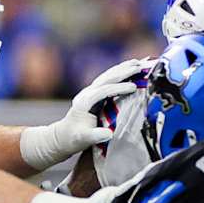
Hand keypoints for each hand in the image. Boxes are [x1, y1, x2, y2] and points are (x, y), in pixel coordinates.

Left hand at [20, 57, 149, 169]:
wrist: (63, 136)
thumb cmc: (74, 138)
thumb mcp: (83, 139)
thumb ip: (95, 136)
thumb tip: (109, 134)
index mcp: (84, 102)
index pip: (103, 91)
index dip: (118, 88)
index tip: (134, 87)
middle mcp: (86, 94)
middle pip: (105, 79)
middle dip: (123, 72)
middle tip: (140, 67)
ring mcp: (90, 92)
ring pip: (107, 76)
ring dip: (122, 68)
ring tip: (138, 62)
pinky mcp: (94, 93)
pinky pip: (108, 79)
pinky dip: (119, 72)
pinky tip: (129, 68)